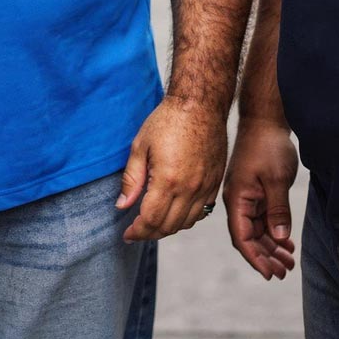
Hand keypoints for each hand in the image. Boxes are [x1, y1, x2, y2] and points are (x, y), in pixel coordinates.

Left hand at [117, 96, 226, 240]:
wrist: (200, 104)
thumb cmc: (168, 120)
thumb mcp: (140, 146)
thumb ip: (131, 179)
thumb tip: (123, 206)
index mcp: (168, 180)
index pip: (151, 220)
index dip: (137, 232)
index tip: (127, 234)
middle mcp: (189, 188)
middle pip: (168, 227)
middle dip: (149, 233)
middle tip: (137, 230)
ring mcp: (205, 187)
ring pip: (186, 223)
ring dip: (168, 228)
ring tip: (154, 223)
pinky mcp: (215, 182)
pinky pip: (202, 212)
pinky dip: (187, 218)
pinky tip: (175, 211)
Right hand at [224, 116, 297, 278]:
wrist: (264, 119)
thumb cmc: (268, 145)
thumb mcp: (276, 179)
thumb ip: (277, 210)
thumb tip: (278, 238)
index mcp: (237, 199)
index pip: (242, 238)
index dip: (256, 258)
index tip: (271, 274)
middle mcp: (238, 201)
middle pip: (249, 238)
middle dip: (266, 257)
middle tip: (285, 272)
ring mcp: (246, 196)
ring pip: (257, 230)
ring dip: (272, 246)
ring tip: (289, 262)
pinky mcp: (255, 191)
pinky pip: (262, 218)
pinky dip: (274, 231)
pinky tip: (287, 242)